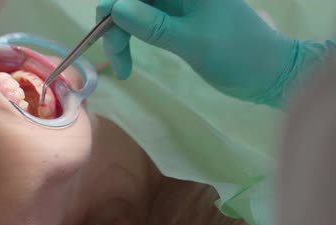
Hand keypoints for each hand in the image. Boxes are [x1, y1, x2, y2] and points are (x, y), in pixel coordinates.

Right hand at [97, 0, 297, 103]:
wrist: (268, 72)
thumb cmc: (237, 54)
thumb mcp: (192, 42)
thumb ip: (153, 25)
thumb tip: (116, 7)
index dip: (113, 5)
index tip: (102, 34)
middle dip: (114, 25)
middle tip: (118, 62)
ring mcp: (176, 2)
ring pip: (132, 10)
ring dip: (120, 37)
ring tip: (124, 70)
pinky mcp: (175, 17)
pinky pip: (142, 21)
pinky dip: (131, 39)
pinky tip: (129, 61)